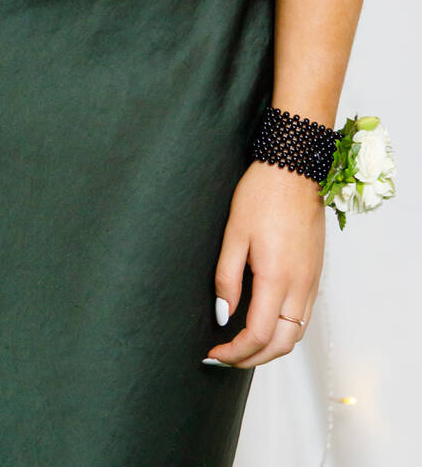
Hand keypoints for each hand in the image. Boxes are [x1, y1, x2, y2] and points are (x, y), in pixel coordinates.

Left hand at [206, 159, 323, 365]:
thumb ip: (227, 277)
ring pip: (296, 335)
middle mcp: (300, 286)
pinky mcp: (315, 275)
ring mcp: (312, 282)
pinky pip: (303, 318)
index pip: (259, 335)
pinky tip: (264, 324)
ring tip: (242, 346)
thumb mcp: (234, 233)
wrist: (294, 171)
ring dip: (270, 349)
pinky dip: (285, 332)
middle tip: (225, 357)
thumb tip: (223, 315)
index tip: (214, 352)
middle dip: (252, 359)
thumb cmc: (261, 195)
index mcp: (278, 278)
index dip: (235, 351)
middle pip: (281, 345)